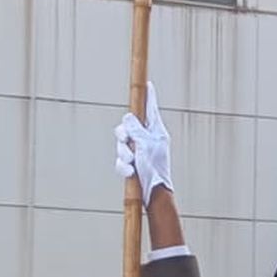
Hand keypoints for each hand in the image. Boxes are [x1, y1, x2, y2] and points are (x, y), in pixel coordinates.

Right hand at [114, 82, 172, 201]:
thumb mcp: (146, 144)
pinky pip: (120, 161)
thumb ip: (136, 128)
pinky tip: (130, 172)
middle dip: (123, 134)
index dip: (148, 97)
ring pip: (121, 145)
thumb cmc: (156, 167)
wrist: (154, 193)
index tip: (148, 84)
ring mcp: (138, 152)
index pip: (150, 110)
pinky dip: (123, 166)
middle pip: (127, 127)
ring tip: (131, 162)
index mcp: (156, 131)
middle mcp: (147, 140)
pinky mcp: (131, 165)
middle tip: (124, 139)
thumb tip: (128, 116)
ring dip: (123, 153)